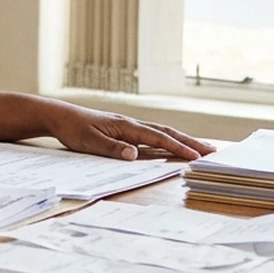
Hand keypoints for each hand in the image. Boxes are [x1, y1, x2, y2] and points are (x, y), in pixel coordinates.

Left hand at [46, 105, 214, 160]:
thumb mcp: (89, 142)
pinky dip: (168, 141)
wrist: (60, 116)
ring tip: (202, 149)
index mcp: (126, 126)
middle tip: (213, 152)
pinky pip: (153, 136)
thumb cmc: (73, 129)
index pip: (158, 138)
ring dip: (183, 141)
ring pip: (163, 133)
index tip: (197, 156)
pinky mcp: (126, 131)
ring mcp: (130, 127)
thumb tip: (134, 155)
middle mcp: (132, 124)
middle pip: (167, 133)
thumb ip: (112, 149)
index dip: (178, 148)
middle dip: (191, 143)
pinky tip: (175, 148)